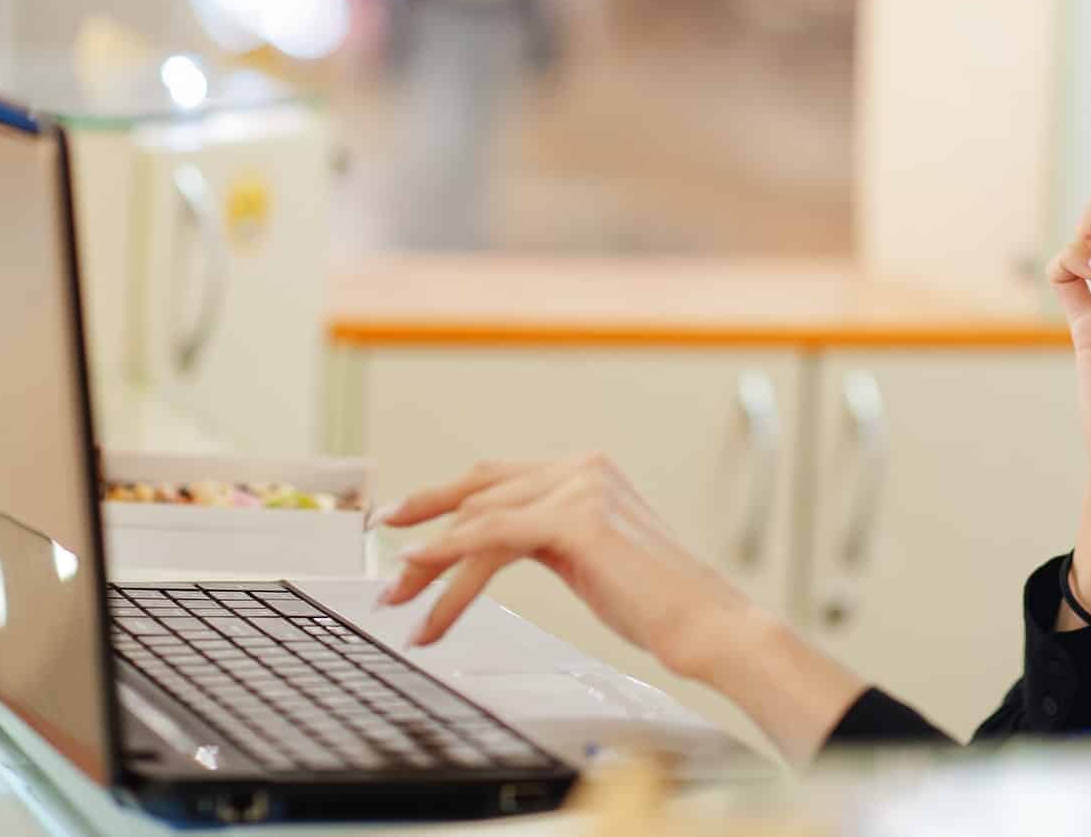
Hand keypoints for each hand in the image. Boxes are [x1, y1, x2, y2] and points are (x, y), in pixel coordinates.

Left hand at [377, 453, 868, 761]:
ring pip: (481, 519)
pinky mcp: (577, 519)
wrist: (708, 624)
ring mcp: (581, 487)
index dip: (444, 500)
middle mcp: (582, 467)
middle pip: (480, 491)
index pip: (497, 480)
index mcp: (588, 471)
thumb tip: (490, 547)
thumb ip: (548, 539)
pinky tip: (422, 576)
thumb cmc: (658, 604)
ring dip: (430, 562)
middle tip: (382, 553)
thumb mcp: (591, 559)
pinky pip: (493, 535)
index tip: (402, 522)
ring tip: (398, 599)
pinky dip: (450, 556)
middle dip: (424, 522)